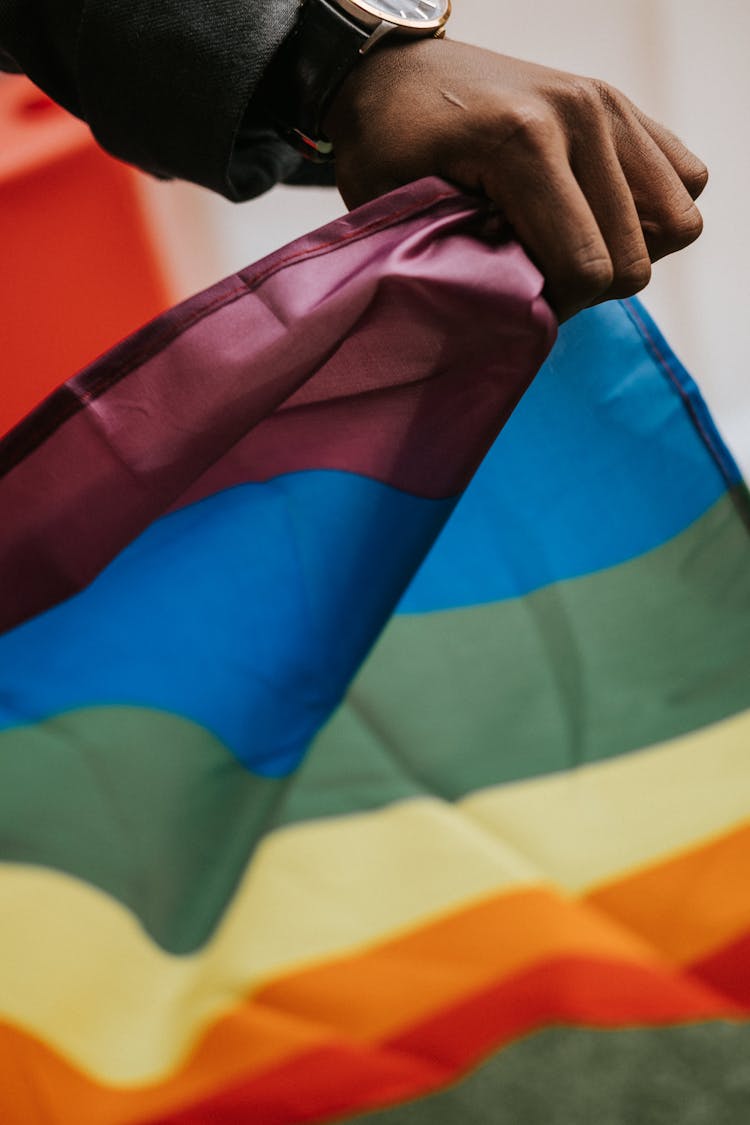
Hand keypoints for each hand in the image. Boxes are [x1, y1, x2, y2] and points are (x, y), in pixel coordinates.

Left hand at [324, 38, 707, 321]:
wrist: (392, 76)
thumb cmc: (387, 148)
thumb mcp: (403, 217)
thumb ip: (465, 269)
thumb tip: (524, 317)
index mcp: (525, 143)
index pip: (586, 269)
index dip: (555, 309)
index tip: (515, 303)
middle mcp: (582, 116)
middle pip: (635, 258)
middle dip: (587, 288)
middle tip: (537, 276)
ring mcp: (610, 106)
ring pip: (676, 223)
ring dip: (626, 253)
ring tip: (570, 245)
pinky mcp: (623, 106)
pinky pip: (683, 182)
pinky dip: (650, 214)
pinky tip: (595, 217)